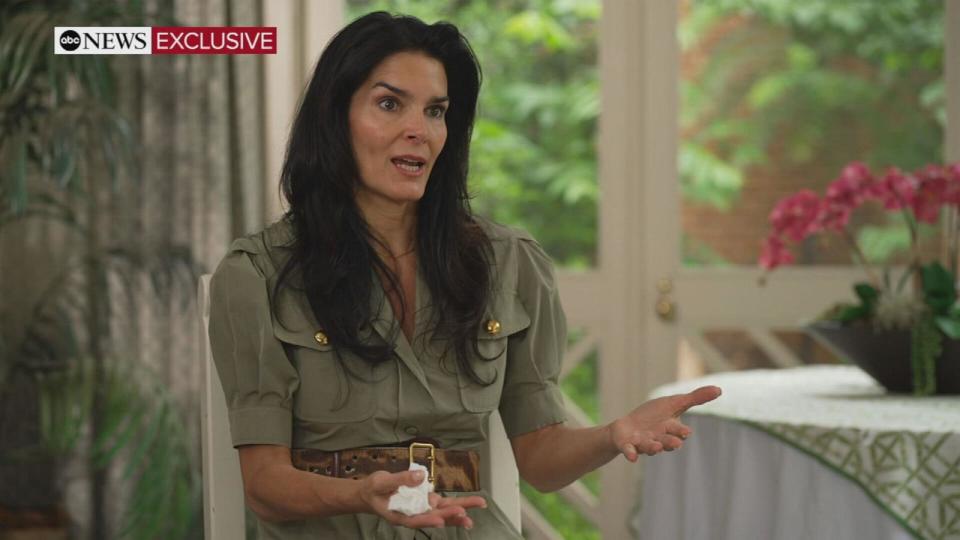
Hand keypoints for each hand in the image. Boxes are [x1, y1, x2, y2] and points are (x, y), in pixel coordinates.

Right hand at [359, 469, 486, 528]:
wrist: (371, 492)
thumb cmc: (373, 490)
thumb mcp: (381, 482)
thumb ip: (400, 479)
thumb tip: (420, 476)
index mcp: (399, 515)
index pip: (415, 520)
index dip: (427, 521)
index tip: (440, 521)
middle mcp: (413, 514)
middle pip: (434, 516)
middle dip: (450, 516)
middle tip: (466, 514)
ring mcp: (420, 508)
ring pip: (441, 512)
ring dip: (458, 511)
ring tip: (476, 509)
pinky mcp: (425, 502)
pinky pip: (441, 505)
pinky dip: (453, 506)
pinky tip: (467, 506)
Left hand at [608, 385, 721, 461]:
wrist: (627, 427)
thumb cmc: (653, 415)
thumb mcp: (674, 403)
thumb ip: (695, 398)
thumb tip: (719, 389)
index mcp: (669, 428)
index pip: (678, 431)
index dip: (681, 431)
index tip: (685, 432)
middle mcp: (658, 438)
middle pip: (666, 441)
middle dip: (670, 442)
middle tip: (676, 444)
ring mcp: (642, 442)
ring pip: (649, 446)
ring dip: (653, 448)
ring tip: (657, 448)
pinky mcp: (628, 445)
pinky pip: (629, 450)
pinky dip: (631, 453)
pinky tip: (632, 457)